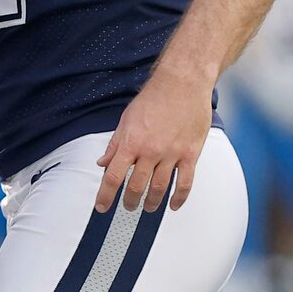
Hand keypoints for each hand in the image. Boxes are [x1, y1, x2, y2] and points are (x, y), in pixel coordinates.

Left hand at [97, 64, 211, 212]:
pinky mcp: (190, 154)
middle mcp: (150, 151)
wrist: (182, 83)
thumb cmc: (154, 98)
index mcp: (131, 143)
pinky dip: (178, 198)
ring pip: (159, 189)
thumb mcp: (126, 119)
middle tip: (128, 206)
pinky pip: (184, 182)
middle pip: (136, 187)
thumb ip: (115, 144)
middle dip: (129, 201)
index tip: (102, 207)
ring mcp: (172, 154)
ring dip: (151, 203)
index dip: (105, 196)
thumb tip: (103, 162)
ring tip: (147, 208)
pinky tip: (173, 205)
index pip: (113, 177)